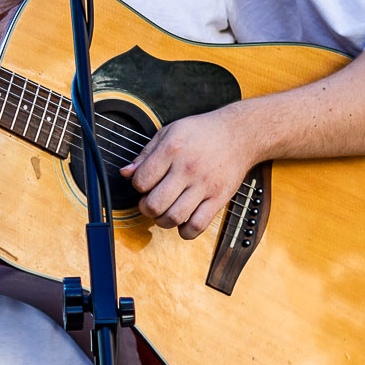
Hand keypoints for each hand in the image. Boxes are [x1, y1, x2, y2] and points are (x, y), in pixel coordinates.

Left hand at [120, 106, 257, 238]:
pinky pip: (197, 226)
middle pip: (155, 204)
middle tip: (150, 202)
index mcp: (172, 149)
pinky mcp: (219, 198)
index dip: (138, 186)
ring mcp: (205, 185)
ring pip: (174, 218)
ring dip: (162, 221)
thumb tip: (125, 173)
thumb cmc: (202, 133)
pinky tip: (182, 222)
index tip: (145, 184)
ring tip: (164, 212)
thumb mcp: (170, 132)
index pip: (142, 181)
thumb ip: (146, 154)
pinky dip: (185, 231)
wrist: (239, 134)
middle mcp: (188, 168)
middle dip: (146, 208)